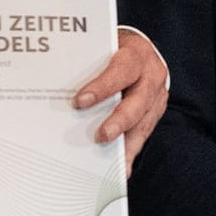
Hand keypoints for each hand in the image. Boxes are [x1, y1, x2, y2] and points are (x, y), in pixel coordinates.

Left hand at [75, 28, 167, 174]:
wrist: (141, 49)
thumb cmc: (114, 50)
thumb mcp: (103, 50)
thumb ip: (89, 67)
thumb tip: (58, 91)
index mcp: (136, 55)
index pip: (121, 70)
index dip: (102, 87)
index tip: (80, 101)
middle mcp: (152, 75)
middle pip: (138, 101)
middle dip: (119, 121)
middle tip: (101, 137)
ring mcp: (157, 95)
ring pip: (144, 122)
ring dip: (127, 144)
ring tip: (113, 164)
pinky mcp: (156, 111)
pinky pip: (144, 133)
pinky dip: (132, 150)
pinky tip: (122, 166)